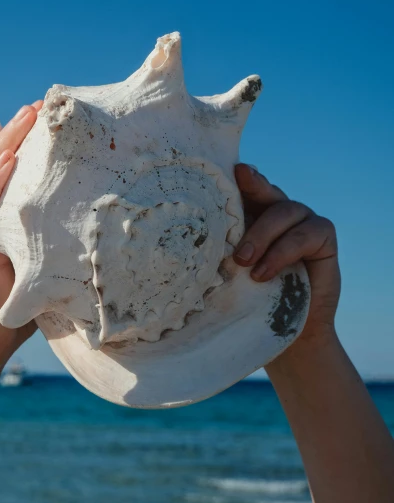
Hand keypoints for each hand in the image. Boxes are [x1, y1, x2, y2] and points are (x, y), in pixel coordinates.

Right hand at [0, 102, 42, 370]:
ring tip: (28, 116)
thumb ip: (53, 241)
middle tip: (38, 105)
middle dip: (16, 132)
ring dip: (7, 142)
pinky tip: (11, 159)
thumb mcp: (39, 264)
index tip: (46, 119)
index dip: (22, 143)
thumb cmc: (14, 310)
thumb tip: (96, 224)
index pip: (4, 170)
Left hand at [233, 163, 340, 347]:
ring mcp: (302, 220)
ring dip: (261, 235)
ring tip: (243, 262)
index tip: (230, 169)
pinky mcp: (323, 235)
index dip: (238, 177)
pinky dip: (282, 252)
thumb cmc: (251, 301)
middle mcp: (277, 210)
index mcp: (251, 213)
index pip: (243, 187)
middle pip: (264, 189)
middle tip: (233, 210)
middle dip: (251, 189)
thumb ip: (217, 251)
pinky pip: (305, 234)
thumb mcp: (229, 273)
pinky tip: (264, 273)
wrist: (290, 333)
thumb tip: (178, 244)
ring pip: (283, 210)